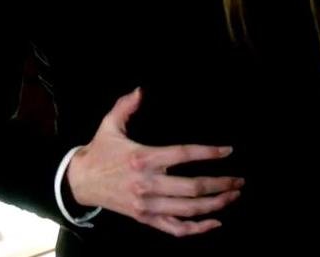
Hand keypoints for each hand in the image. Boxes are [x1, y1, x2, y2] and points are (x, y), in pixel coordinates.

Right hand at [65, 88, 243, 236]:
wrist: (80, 182)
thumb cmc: (99, 151)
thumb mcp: (109, 125)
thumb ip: (126, 107)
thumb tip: (140, 90)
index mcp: (143, 158)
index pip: (183, 155)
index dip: (208, 153)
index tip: (227, 151)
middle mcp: (147, 183)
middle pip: (192, 187)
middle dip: (220, 184)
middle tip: (239, 180)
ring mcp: (147, 205)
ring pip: (188, 209)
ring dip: (215, 204)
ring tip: (233, 196)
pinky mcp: (145, 218)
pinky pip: (175, 228)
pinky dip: (197, 228)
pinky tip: (214, 222)